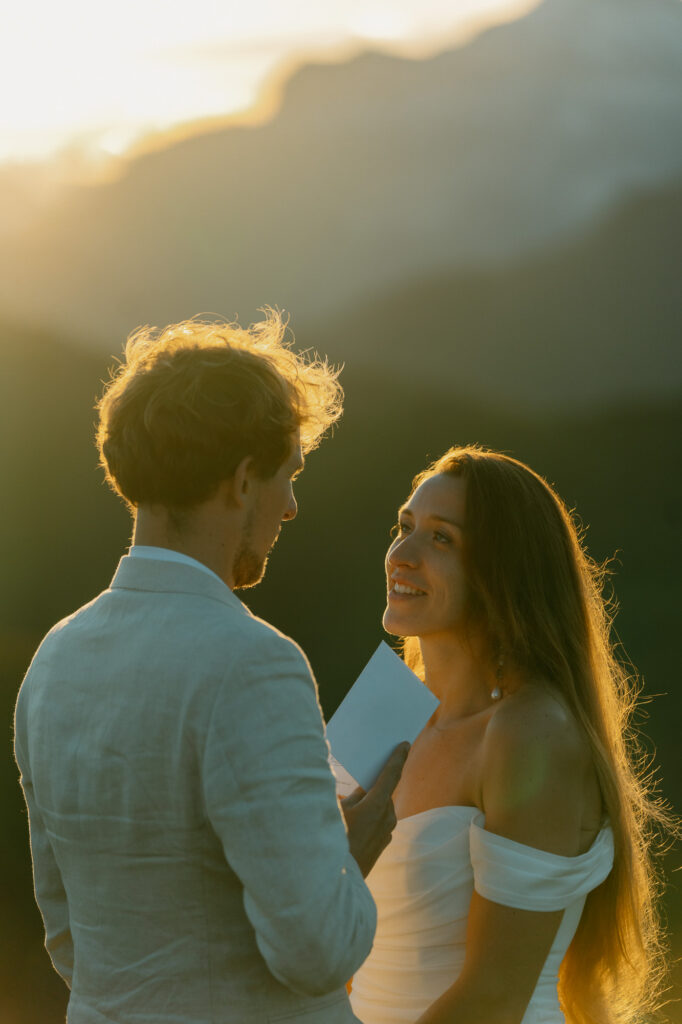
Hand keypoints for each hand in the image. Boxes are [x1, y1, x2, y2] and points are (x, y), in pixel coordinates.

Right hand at [340, 742, 409, 876]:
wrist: (334, 880)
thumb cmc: (332, 839)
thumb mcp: (338, 811)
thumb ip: (354, 796)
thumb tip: (363, 790)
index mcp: (376, 805)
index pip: (391, 775)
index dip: (397, 757)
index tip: (405, 744)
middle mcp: (387, 817)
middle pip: (384, 792)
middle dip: (376, 783)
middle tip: (369, 768)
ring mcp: (387, 832)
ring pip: (381, 808)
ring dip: (371, 802)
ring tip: (354, 799)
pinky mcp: (383, 844)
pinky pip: (379, 822)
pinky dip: (370, 816)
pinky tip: (355, 820)